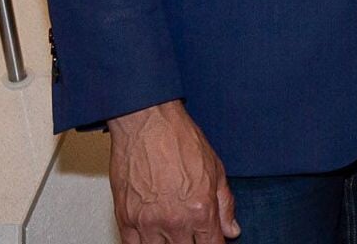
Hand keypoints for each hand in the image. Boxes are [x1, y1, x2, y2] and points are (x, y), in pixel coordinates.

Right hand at [107, 100, 238, 243]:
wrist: (148, 123)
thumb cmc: (180, 140)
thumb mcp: (216, 170)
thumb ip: (225, 205)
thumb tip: (232, 230)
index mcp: (201, 210)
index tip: (213, 241)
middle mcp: (174, 221)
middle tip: (193, 233)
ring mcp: (147, 222)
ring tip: (173, 234)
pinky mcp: (124, 219)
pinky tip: (152, 237)